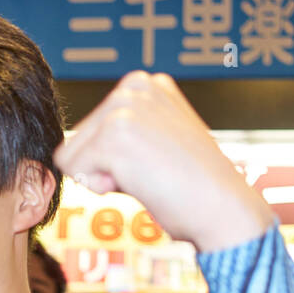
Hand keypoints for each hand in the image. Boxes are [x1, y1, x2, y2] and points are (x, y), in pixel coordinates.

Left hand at [54, 72, 274, 251]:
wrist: (223, 208)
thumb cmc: (190, 187)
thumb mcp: (157, 141)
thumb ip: (125, 133)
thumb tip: (73, 149)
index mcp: (147, 84)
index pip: (90, 131)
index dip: (112, 161)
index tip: (155, 163)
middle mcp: (135, 85)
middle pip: (75, 142)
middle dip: (103, 169)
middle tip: (152, 172)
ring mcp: (125, 106)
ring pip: (70, 157)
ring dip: (101, 179)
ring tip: (148, 175)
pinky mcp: (114, 133)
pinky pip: (71, 171)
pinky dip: (99, 188)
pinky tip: (140, 181)